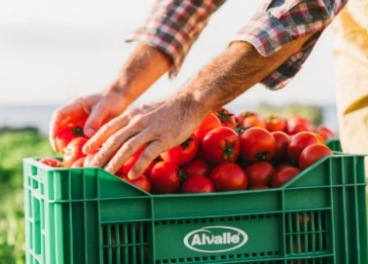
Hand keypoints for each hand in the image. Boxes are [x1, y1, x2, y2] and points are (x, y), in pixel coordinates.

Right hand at [49, 82, 130, 151]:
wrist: (118, 101)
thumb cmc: (110, 100)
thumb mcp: (103, 108)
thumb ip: (95, 120)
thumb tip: (87, 134)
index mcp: (75, 106)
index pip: (59, 115)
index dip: (54, 126)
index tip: (54, 137)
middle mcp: (74, 116)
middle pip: (60, 128)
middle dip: (58, 140)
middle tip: (62, 151)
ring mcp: (79, 124)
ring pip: (68, 136)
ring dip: (68, 145)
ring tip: (72, 156)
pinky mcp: (86, 131)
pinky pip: (79, 140)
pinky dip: (79, 147)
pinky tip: (84, 154)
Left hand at [83, 94, 205, 178]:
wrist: (188, 101)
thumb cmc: (168, 108)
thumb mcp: (145, 110)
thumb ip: (134, 121)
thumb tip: (125, 132)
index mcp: (132, 115)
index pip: (109, 128)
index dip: (96, 140)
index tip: (85, 151)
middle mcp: (137, 122)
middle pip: (114, 140)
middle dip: (100, 156)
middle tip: (90, 169)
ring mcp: (150, 130)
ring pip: (127, 148)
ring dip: (115, 163)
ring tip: (106, 175)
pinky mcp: (163, 138)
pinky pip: (148, 153)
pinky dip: (139, 165)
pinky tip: (132, 175)